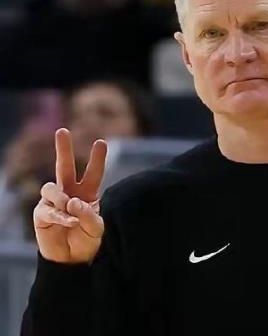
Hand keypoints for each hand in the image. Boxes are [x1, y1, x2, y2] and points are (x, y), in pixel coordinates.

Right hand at [33, 128, 106, 263]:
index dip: (96, 159)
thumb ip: (89, 215)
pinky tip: (70, 221)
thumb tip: (73, 202)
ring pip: (52, 187)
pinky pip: (48, 209)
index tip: (101, 142)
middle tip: (62, 130)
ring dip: (62, 197)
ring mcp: (54, 202)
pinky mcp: (42, 214)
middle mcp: (69, 193)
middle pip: (64, 167)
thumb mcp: (97, 229)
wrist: (72, 260)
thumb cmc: (88, 241)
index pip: (93, 173)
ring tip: (71, 206)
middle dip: (63, 149)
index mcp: (87, 193)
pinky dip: (61, 215)